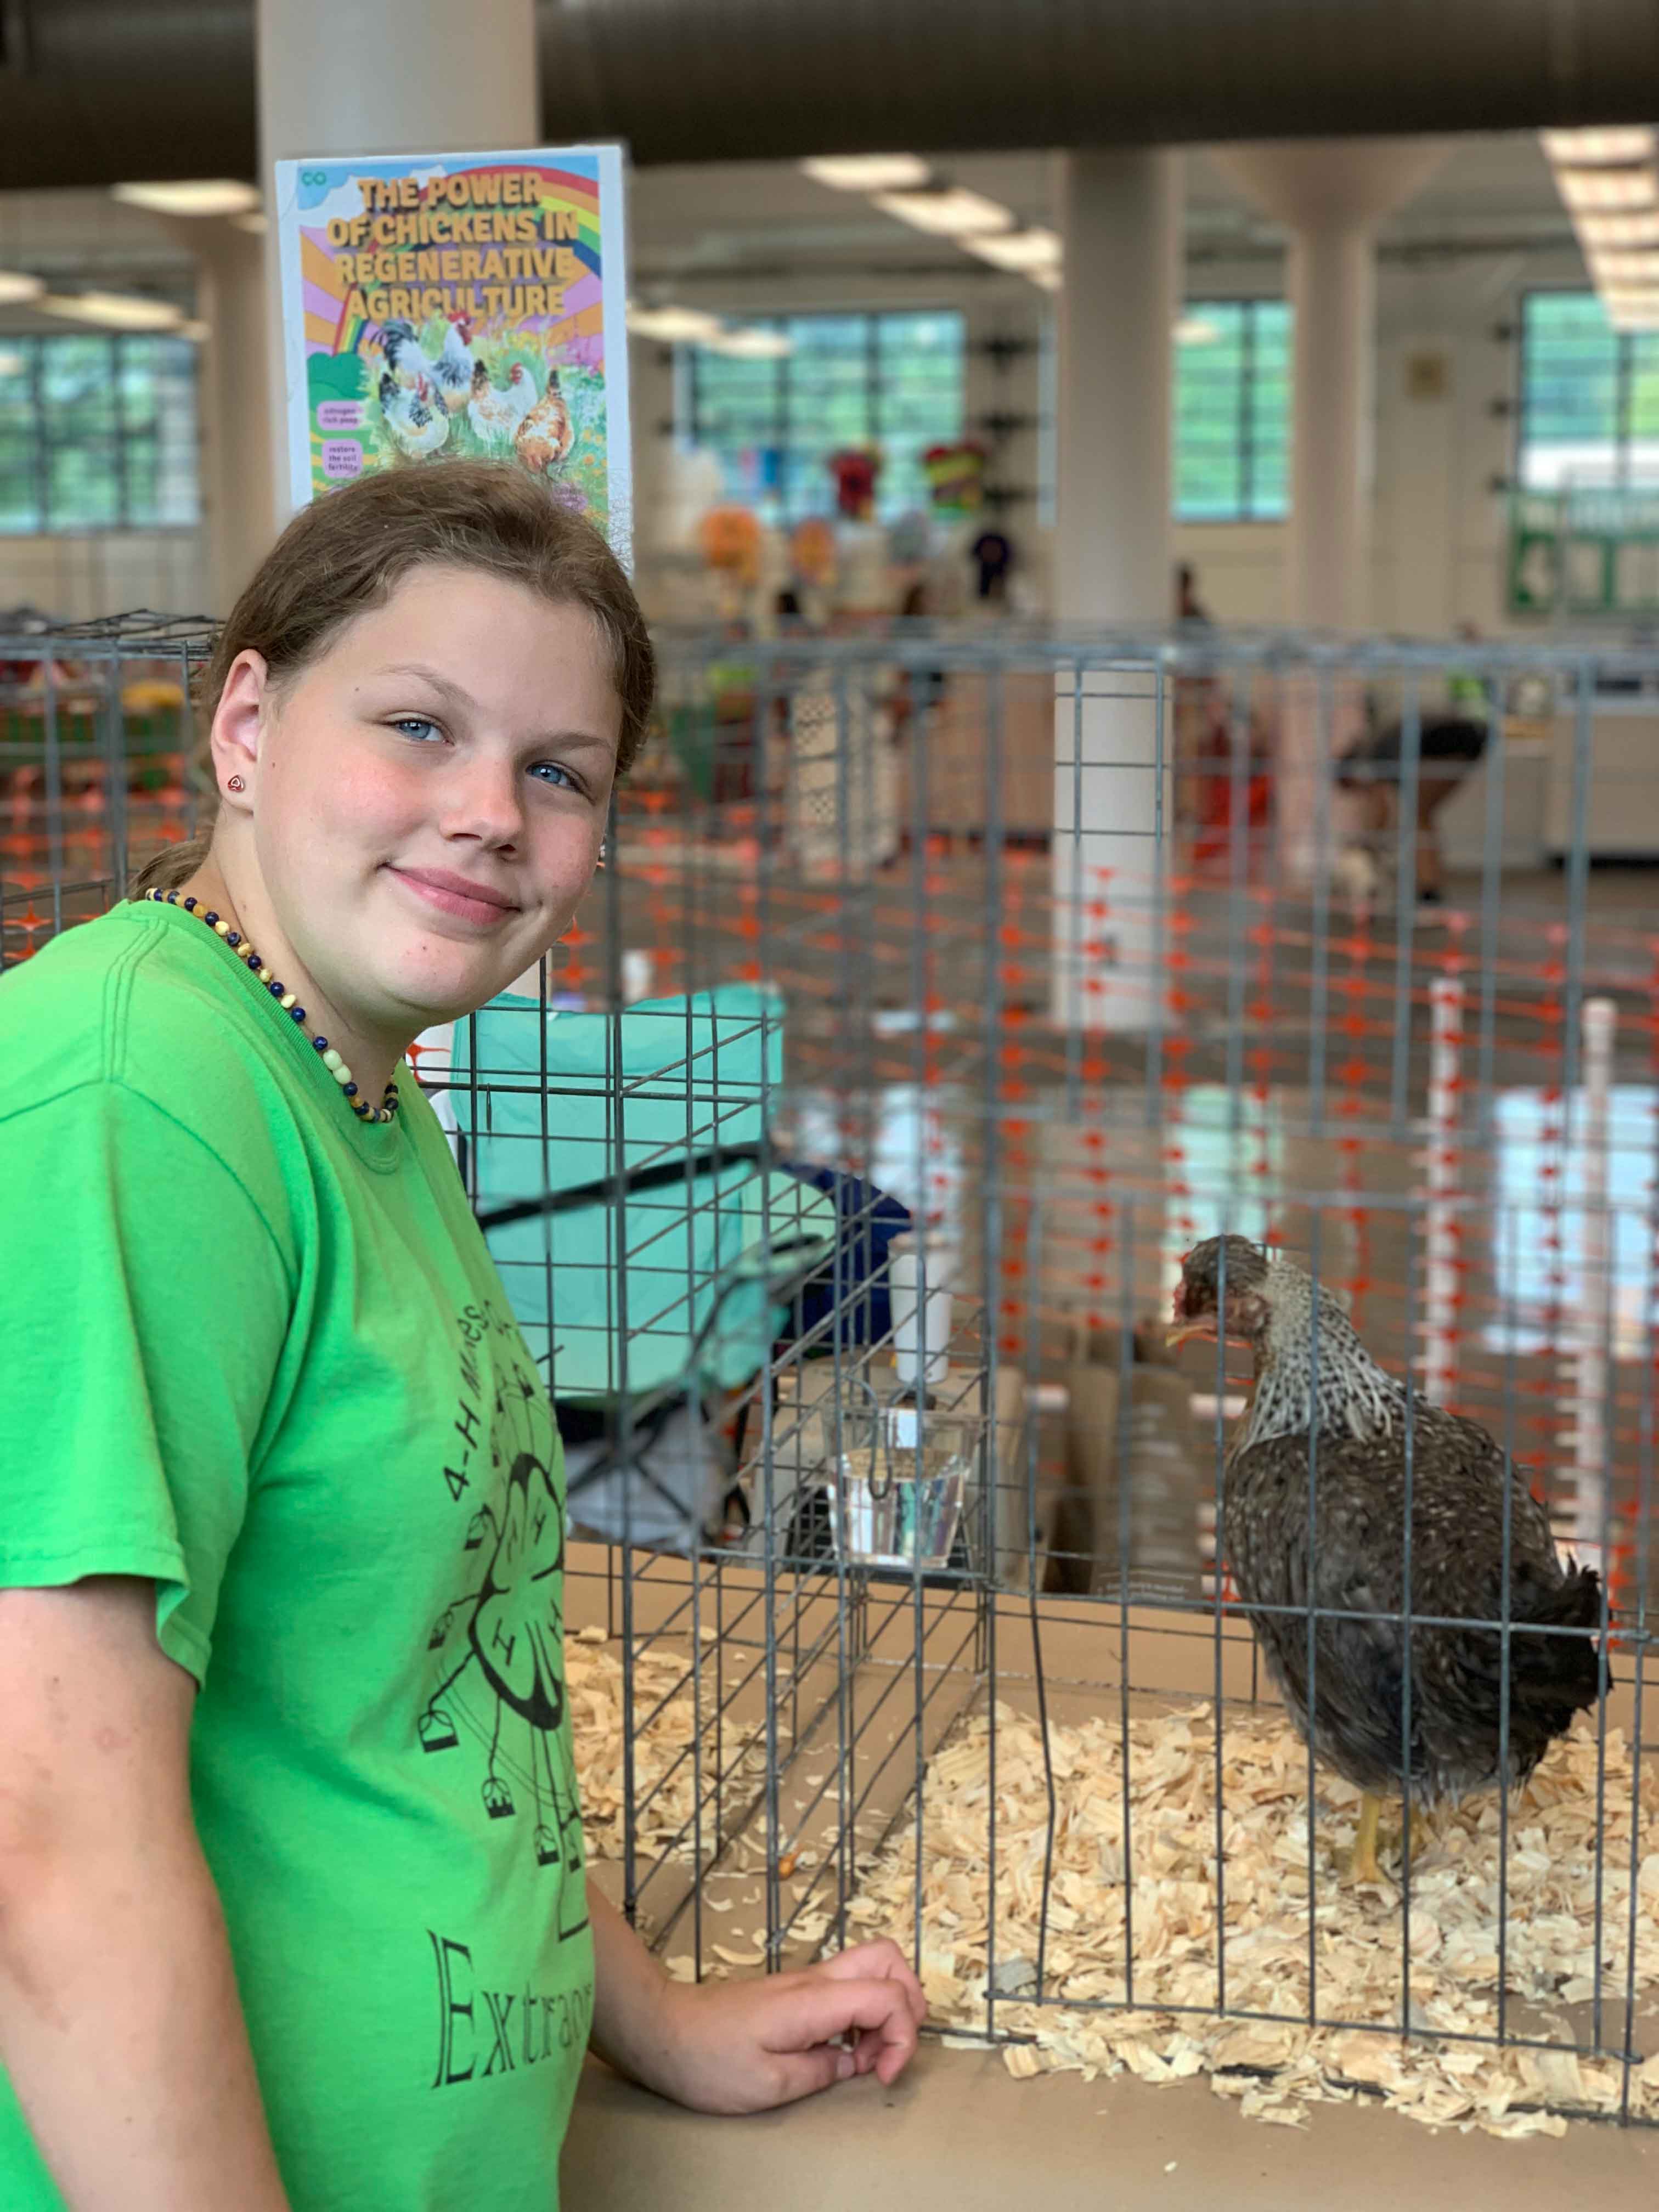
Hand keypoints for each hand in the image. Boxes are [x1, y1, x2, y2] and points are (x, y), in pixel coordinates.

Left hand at [650, 1940, 926, 2115]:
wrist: (662, 2031)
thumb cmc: (708, 2060)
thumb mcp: (768, 2085)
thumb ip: (820, 2072)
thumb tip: (851, 2062)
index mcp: (814, 2000)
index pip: (888, 1995)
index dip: (901, 2037)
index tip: (880, 2075)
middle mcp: (815, 1979)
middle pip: (889, 1958)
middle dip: (907, 2005)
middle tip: (883, 2053)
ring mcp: (805, 1980)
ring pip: (870, 1966)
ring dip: (884, 2008)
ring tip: (861, 2056)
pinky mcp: (794, 1990)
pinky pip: (847, 1985)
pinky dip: (861, 2012)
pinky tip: (840, 2047)